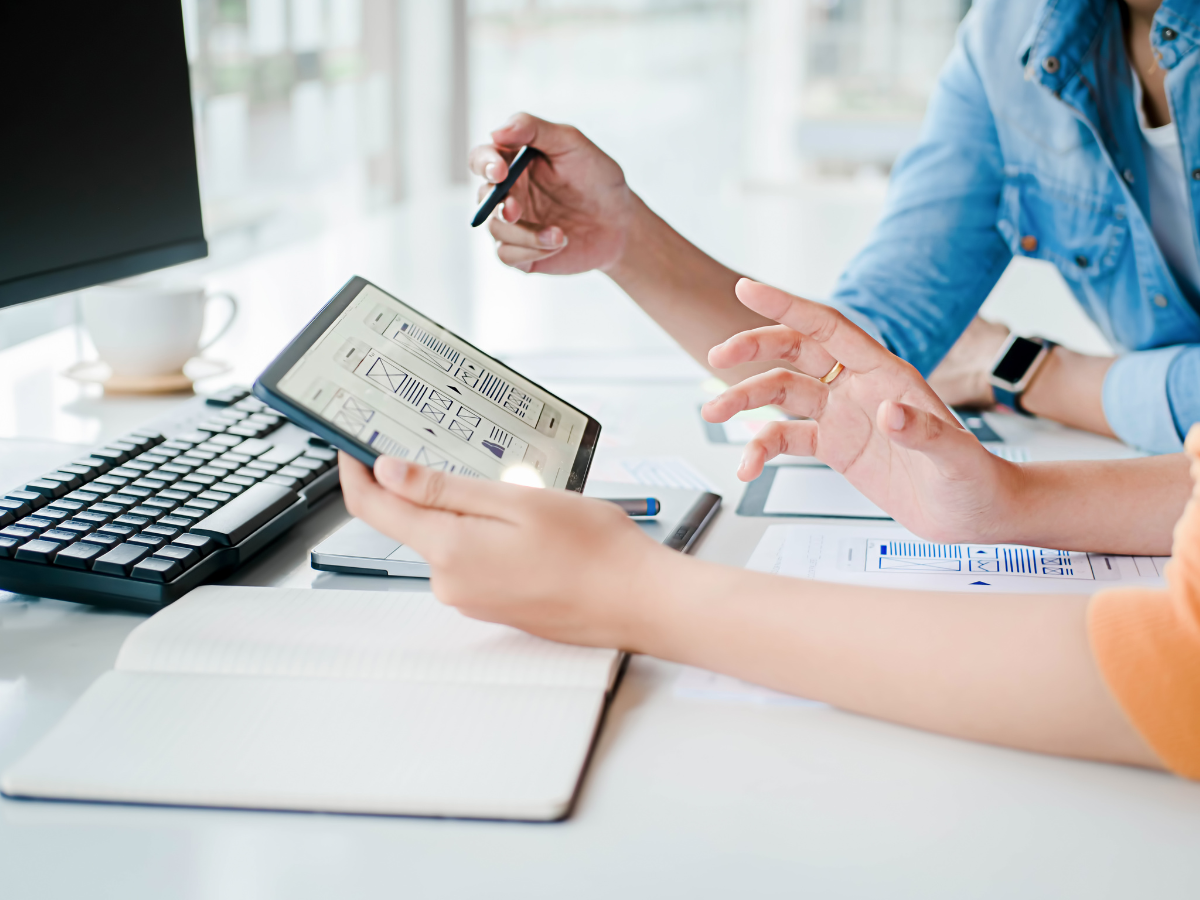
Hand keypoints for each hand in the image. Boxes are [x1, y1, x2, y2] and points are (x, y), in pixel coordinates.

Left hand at [339, 453, 673, 648]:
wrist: (638, 602)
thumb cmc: (592, 550)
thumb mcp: (516, 501)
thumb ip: (445, 489)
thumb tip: (387, 473)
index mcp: (450, 552)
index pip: (374, 509)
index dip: (355, 471)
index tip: (351, 443)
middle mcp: (451, 583)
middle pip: (410, 523)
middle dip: (419, 484)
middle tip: (446, 443)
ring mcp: (472, 598)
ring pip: (445, 540)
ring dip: (460, 509)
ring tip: (508, 485)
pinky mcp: (493, 604)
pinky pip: (470, 559)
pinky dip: (481, 533)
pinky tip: (523, 521)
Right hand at [468, 113, 635, 273]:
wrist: (621, 223)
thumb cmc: (597, 178)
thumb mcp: (571, 143)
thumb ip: (534, 129)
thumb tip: (496, 132)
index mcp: (514, 163)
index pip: (482, 158)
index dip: (484, 163)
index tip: (500, 171)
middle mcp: (508, 193)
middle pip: (482, 196)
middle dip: (496, 203)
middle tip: (515, 209)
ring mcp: (513, 225)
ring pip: (494, 228)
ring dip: (524, 233)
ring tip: (560, 234)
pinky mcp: (522, 253)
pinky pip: (506, 255)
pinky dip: (530, 250)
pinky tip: (558, 242)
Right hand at [702, 279, 1020, 542]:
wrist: (975, 514)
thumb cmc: (975, 481)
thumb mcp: (955, 458)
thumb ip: (923, 433)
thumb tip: (888, 413)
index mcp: (886, 373)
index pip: (828, 328)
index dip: (787, 306)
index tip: (747, 289)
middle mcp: (859, 387)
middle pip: (795, 353)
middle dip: (753, 349)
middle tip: (716, 356)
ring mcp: (844, 416)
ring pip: (782, 394)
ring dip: (744, 400)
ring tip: (712, 413)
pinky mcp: (836, 448)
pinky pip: (787, 439)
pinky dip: (761, 449)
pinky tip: (747, 467)